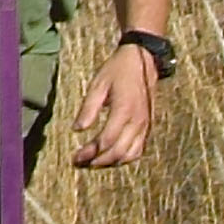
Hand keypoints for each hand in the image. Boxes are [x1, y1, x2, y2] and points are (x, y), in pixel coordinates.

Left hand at [69, 38, 159, 169]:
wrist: (143, 60)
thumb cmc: (118, 69)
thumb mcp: (98, 84)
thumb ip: (88, 108)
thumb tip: (77, 129)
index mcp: (124, 110)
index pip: (106, 140)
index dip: (90, 152)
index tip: (75, 156)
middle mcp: (137, 121)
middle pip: (117, 152)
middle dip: (97, 161)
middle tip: (80, 163)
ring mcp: (145, 124)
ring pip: (130, 155)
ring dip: (111, 163)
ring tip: (93, 163)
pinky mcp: (148, 125)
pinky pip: (139, 149)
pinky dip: (125, 158)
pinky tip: (111, 158)